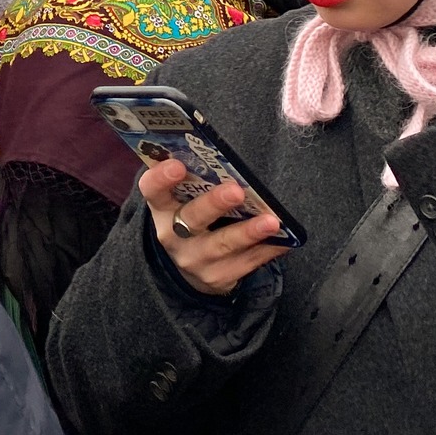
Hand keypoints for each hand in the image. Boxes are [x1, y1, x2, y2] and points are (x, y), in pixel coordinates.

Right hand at [140, 160, 288, 296]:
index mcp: (162, 208)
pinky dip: (266, 250)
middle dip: (214, 204)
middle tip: (236, 190)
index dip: (161, 177)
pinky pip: (245, 264)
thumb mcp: (182, 200)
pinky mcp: (217, 278)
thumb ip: (195, 180)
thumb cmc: (192, 217)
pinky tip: (283, 240)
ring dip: (249, 232)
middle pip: (191, 219)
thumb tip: (224, 156)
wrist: (190, 264)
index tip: (178, 164)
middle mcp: (173, 236)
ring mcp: (194, 260)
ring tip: (272, 221)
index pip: (152, 190)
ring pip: (222, 245)